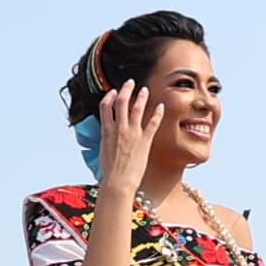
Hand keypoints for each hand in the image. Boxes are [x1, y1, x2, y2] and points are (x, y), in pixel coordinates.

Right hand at [92, 81, 164, 205]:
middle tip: (130, 83)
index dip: (109, 96)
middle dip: (126, 90)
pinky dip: (158, 113)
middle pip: (121, 102)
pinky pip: (153, 123)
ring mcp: (132, 134)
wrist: (117, 182)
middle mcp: (119, 129)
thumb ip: (107, 139)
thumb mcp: (104, 151)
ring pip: (137, 109)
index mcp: (106, 131)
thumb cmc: (109, 172)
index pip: (105, 106)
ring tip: (145, 90)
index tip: (113, 91)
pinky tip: (161, 107)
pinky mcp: (144, 141)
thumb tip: (108, 135)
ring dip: (141, 97)